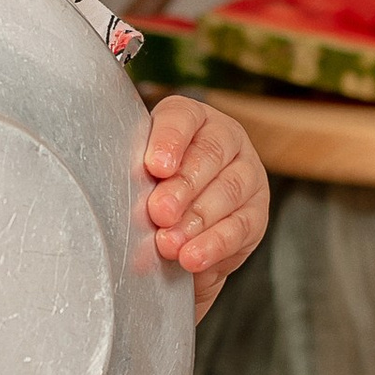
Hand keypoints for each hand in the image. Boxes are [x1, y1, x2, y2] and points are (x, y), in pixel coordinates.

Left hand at [142, 96, 269, 317]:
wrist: (181, 234)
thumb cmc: (154, 194)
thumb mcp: (140, 177)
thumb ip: (134, 179)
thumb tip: (118, 202)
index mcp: (190, 119)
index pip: (182, 117)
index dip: (169, 140)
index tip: (155, 166)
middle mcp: (224, 138)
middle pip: (209, 153)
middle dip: (182, 185)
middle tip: (159, 211)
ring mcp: (246, 173)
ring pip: (228, 189)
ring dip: (196, 219)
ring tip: (169, 243)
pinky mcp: (256, 212)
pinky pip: (240, 226)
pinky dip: (214, 244)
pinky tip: (192, 257)